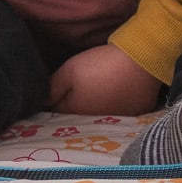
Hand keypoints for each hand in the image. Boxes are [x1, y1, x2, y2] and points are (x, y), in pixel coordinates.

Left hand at [48, 44, 162, 116]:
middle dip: (72, 103)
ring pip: (99, 112)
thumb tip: (41, 101)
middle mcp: (97, 122)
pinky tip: (114, 90)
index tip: (52, 91)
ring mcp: (120, 118)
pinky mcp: (137, 111)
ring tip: (95, 86)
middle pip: (77, 113)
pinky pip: (120, 109)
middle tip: (74, 87)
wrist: (140, 61)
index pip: (56, 110)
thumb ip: (52, 88)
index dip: (52, 99)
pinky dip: (114, 102)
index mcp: (77, 113)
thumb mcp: (68, 72)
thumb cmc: (100, 65)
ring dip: (94, 103)